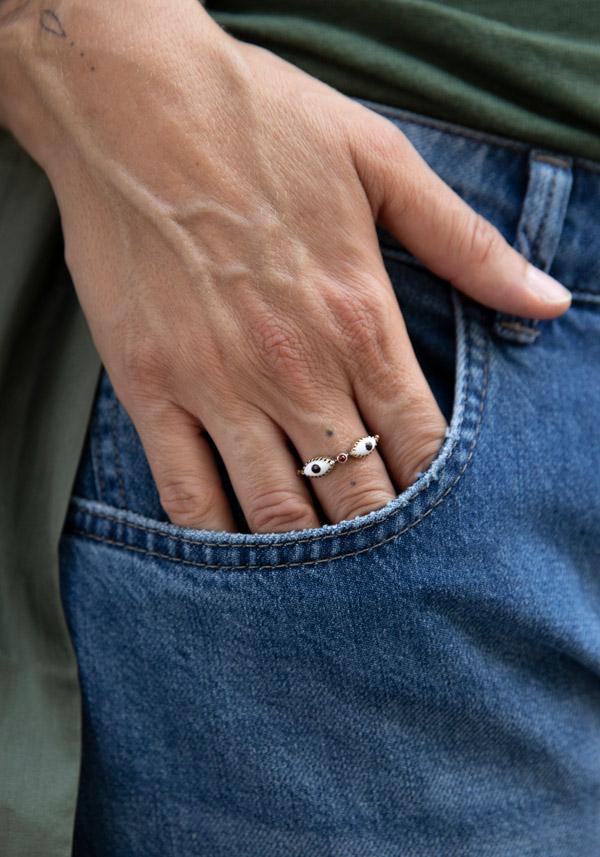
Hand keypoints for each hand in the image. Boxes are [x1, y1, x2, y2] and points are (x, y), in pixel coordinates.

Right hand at [1, 0, 570, 531]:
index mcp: (361, 319)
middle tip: (386, 558)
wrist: (132, 103)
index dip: (434, 491)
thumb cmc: (261, 123)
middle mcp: (296, 369)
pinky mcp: (151, 387)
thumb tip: (548, 300)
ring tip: (324, 570)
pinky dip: (217, 535)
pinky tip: (237, 553)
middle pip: (356, 492)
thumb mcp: (382, 162)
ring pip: (277, 509)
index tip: (438, 516)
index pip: (420, 443)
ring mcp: (218, 385)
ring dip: (308, 551)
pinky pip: (186, 492)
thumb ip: (467, 244)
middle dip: (378, 532)